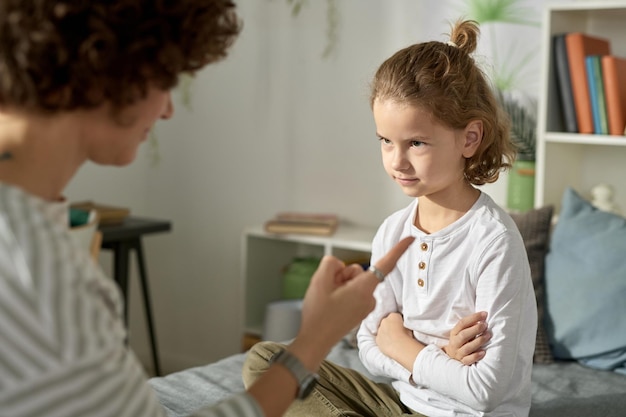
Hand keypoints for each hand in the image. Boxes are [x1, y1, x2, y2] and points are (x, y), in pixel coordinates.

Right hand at [289, 236, 414, 370]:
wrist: (315, 341)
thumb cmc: (318, 313)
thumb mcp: (319, 281)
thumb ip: (332, 264)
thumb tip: (341, 266)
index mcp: (363, 289)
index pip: (385, 265)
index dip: (398, 250)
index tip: (410, 239)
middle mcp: (369, 298)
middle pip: (358, 271)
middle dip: (342, 275)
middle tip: (327, 290)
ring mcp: (365, 306)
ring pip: (354, 282)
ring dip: (340, 285)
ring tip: (328, 300)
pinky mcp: (360, 311)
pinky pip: (353, 292)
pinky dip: (342, 294)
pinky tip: (331, 305)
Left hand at [375, 312, 423, 370]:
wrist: (400, 346)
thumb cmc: (407, 335)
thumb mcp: (409, 325)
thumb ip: (404, 323)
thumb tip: (404, 325)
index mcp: (393, 315)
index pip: (396, 317)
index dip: (399, 322)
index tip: (402, 327)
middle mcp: (384, 321)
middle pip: (387, 322)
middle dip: (391, 326)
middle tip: (398, 333)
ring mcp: (379, 330)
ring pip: (383, 331)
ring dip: (386, 334)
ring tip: (394, 340)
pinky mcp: (377, 339)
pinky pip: (380, 339)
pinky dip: (384, 341)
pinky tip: (390, 345)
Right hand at [442, 311, 490, 364]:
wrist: (452, 355)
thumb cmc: (462, 340)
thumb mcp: (462, 331)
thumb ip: (470, 325)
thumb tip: (483, 317)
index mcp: (454, 332)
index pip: (462, 323)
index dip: (473, 318)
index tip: (484, 314)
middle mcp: (455, 342)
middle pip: (464, 335)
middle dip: (476, 329)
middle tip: (485, 325)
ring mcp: (458, 353)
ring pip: (467, 348)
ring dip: (478, 341)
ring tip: (488, 335)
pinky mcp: (462, 361)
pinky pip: (468, 360)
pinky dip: (476, 356)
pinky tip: (483, 352)